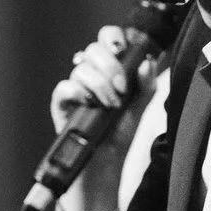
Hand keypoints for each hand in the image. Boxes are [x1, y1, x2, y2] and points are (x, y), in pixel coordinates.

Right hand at [49, 26, 152, 210]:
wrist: (104, 171)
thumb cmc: (118, 139)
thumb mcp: (139, 111)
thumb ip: (145, 86)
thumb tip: (148, 61)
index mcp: (108, 72)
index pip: (106, 41)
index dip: (114, 38)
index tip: (124, 52)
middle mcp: (90, 78)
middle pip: (93, 50)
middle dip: (111, 66)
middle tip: (121, 89)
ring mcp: (75, 92)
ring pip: (80, 68)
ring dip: (100, 83)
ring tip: (111, 105)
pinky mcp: (61, 108)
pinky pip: (63, 88)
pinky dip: (77, 91)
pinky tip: (89, 103)